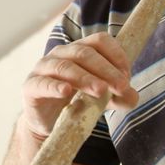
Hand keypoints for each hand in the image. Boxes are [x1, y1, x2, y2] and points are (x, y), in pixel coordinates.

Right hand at [20, 32, 137, 139]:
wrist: (49, 123)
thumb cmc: (77, 103)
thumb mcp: (103, 100)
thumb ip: (119, 97)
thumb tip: (133, 96)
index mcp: (79, 50)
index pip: (99, 40)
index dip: (116, 55)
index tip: (127, 76)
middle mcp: (60, 54)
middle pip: (84, 53)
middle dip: (105, 70)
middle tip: (121, 86)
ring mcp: (43, 68)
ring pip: (65, 66)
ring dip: (85, 78)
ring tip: (101, 91)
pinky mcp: (31, 86)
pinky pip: (43, 83)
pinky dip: (55, 86)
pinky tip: (66, 92)